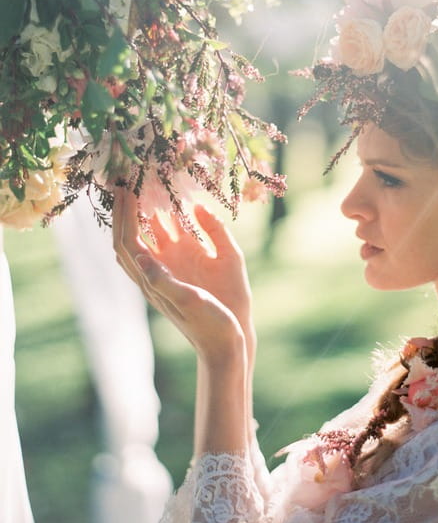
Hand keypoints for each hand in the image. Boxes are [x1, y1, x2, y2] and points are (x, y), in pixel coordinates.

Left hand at [112, 188, 245, 364]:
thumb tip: (142, 256)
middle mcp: (158, 269)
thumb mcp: (188, 301)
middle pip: (132, 232)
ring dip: (145, 209)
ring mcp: (172, 267)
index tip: (125, 188)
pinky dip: (166, 218)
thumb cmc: (210, 323)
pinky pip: (171, 236)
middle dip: (126, 207)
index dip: (124, 213)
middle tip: (126, 179)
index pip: (129, 239)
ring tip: (145, 184)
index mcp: (154, 276)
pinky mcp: (188, 266)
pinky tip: (173, 204)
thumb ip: (164, 280)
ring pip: (150, 233)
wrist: (227, 343)